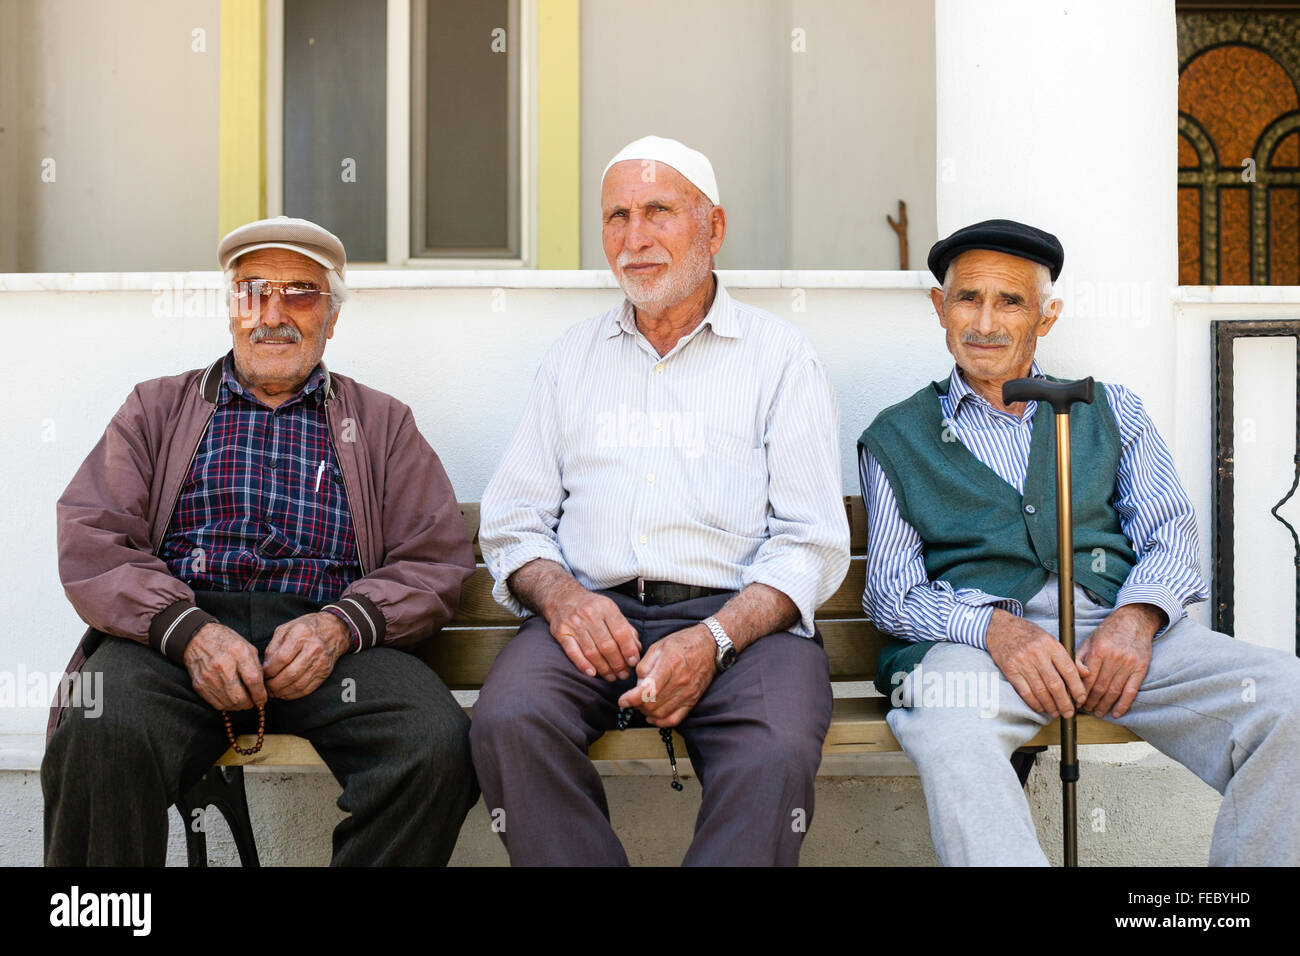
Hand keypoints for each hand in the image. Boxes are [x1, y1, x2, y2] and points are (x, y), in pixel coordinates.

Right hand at [183, 622, 266, 711]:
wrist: (197, 639)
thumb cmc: (226, 642)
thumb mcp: (246, 647)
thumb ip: (256, 667)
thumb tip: (262, 688)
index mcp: (238, 653)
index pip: (253, 680)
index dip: (260, 694)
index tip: (262, 699)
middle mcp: (222, 666)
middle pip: (239, 697)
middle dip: (249, 703)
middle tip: (253, 701)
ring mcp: (209, 677)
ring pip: (228, 704)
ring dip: (238, 706)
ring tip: (243, 700)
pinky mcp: (199, 685)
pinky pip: (216, 703)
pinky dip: (226, 705)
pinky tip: (230, 698)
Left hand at [263, 612, 350, 700]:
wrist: (335, 629)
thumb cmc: (307, 628)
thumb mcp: (286, 629)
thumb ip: (273, 647)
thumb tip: (265, 668)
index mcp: (301, 634)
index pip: (281, 659)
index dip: (268, 670)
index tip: (263, 674)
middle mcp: (313, 648)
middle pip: (290, 674)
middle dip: (273, 684)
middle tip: (265, 687)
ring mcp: (321, 662)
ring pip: (298, 685)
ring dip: (282, 692)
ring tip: (272, 691)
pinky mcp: (325, 672)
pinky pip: (307, 689)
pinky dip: (293, 694)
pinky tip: (284, 692)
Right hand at [543, 582, 640, 680]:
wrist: (563, 597)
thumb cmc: (591, 606)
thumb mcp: (611, 610)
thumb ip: (626, 628)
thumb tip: (637, 648)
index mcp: (606, 607)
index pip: (621, 632)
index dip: (629, 650)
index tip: (633, 662)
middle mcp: (590, 614)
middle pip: (607, 645)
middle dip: (618, 664)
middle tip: (623, 674)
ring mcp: (574, 623)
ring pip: (591, 651)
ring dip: (603, 668)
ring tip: (611, 677)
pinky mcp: (561, 632)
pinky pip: (573, 652)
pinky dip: (583, 664)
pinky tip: (592, 673)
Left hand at [617, 625, 715, 727]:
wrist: (710, 645)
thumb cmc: (683, 643)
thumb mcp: (658, 646)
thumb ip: (644, 665)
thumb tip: (637, 684)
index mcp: (669, 665)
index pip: (647, 690)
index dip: (631, 699)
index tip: (622, 701)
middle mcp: (680, 682)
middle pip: (652, 704)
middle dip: (637, 704)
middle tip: (632, 698)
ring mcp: (688, 693)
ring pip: (661, 713)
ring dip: (647, 712)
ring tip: (642, 703)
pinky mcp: (693, 700)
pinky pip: (675, 719)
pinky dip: (661, 721)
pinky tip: (652, 716)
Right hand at [985, 609, 1088, 717]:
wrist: (1000, 628)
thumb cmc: (1028, 635)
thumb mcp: (1050, 640)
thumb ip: (1068, 657)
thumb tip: (1085, 673)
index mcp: (1050, 644)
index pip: (1069, 670)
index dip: (1077, 688)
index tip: (1081, 699)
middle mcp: (1037, 653)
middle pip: (1055, 684)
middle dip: (1064, 702)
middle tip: (1069, 712)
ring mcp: (1022, 661)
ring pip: (1040, 691)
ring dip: (1050, 706)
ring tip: (1056, 712)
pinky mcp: (1010, 669)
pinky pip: (1024, 691)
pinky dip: (1034, 703)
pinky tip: (1040, 708)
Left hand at [1077, 603, 1160, 717]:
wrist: (1135, 620)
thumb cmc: (1109, 631)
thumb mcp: (1090, 640)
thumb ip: (1079, 658)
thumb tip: (1072, 677)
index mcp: (1099, 650)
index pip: (1087, 678)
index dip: (1080, 693)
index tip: (1075, 700)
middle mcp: (1114, 658)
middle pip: (1100, 687)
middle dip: (1090, 701)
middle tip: (1085, 709)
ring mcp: (1129, 664)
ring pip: (1114, 691)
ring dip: (1104, 705)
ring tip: (1097, 712)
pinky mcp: (1141, 669)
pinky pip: (1131, 691)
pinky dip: (1123, 704)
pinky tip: (1116, 713)